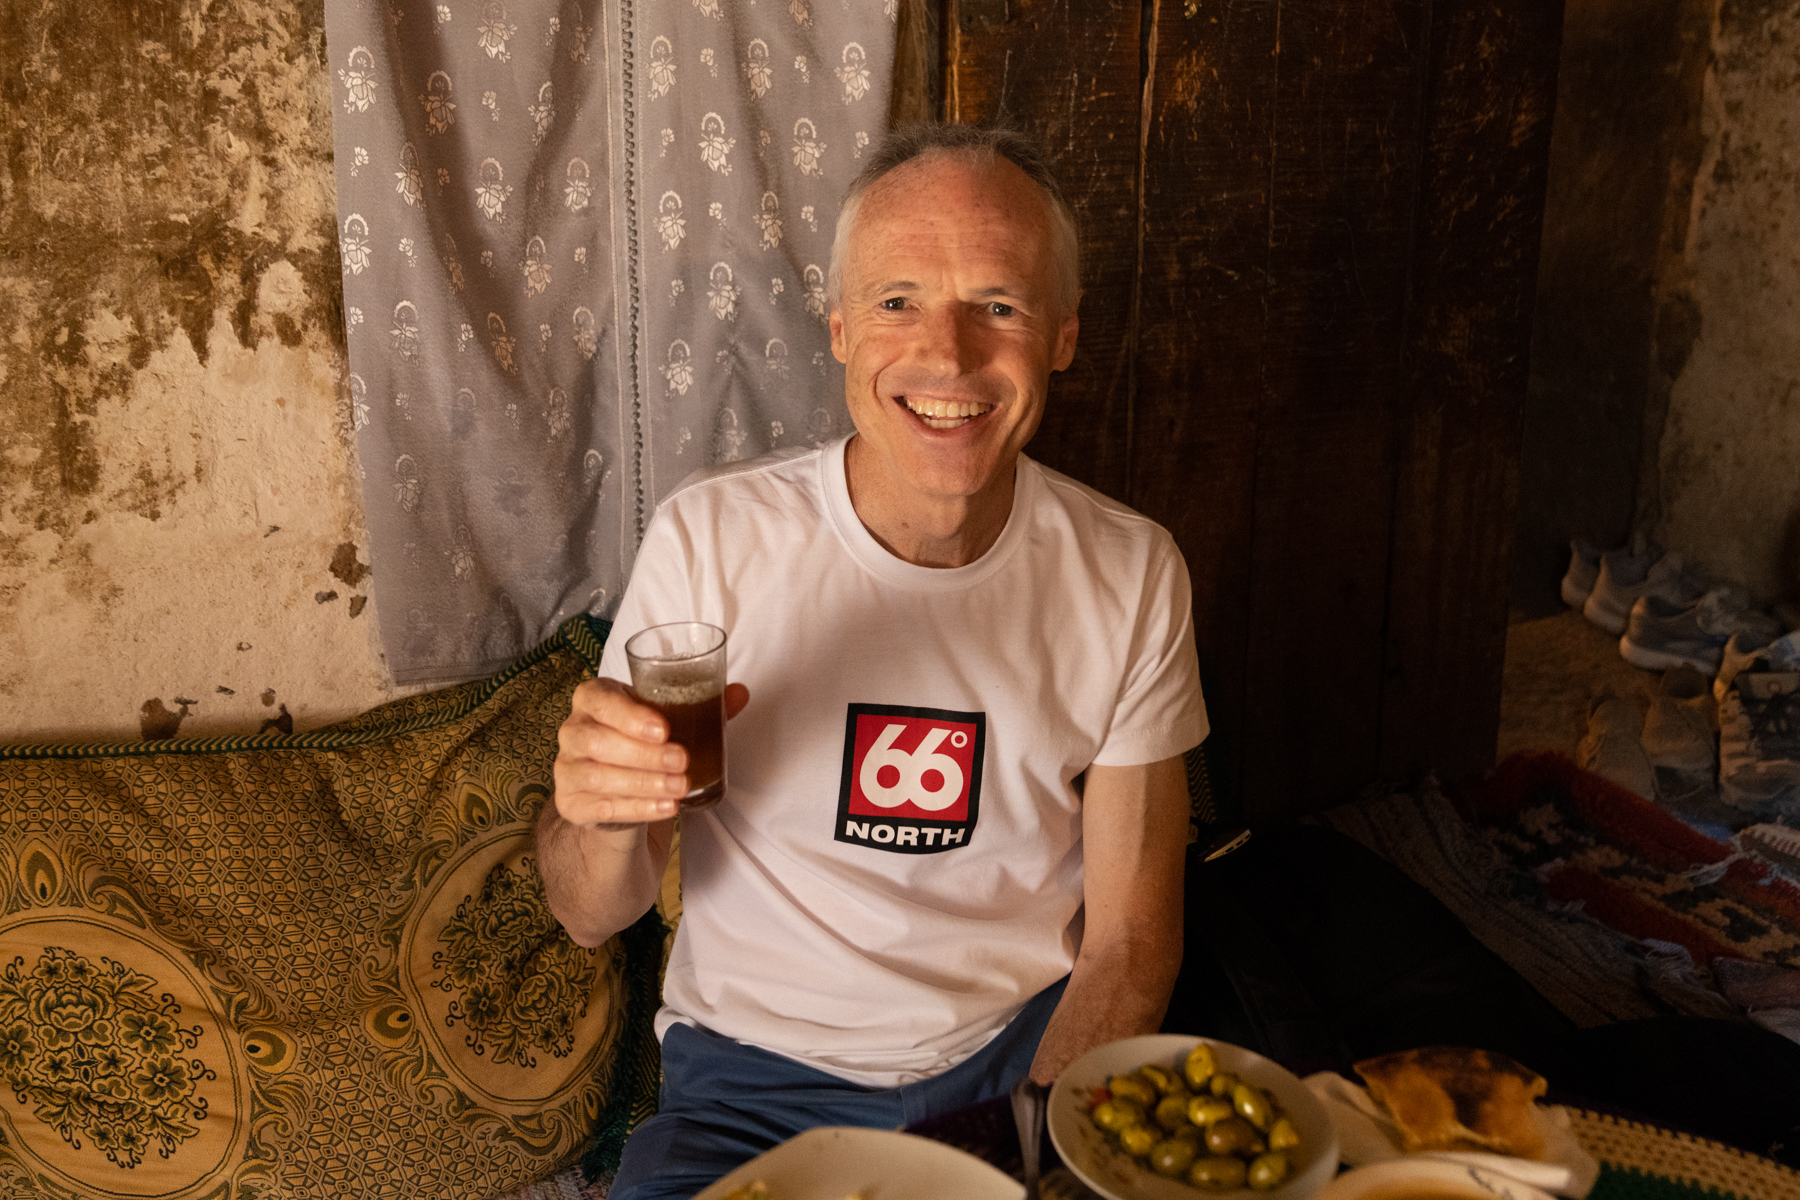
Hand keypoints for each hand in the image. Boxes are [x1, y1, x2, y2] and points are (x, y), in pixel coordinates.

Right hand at [552, 677, 749, 827]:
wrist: (619, 789)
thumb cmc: (643, 743)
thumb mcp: (670, 721)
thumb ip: (704, 705)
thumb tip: (740, 693)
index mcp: (594, 699)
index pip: (598, 699)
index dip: (628, 715)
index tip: (664, 729)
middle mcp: (573, 730)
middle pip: (597, 740)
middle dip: (644, 754)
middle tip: (683, 761)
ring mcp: (566, 768)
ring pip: (597, 775)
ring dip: (644, 783)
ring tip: (680, 787)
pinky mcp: (571, 803)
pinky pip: (601, 807)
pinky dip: (637, 809)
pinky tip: (667, 808)